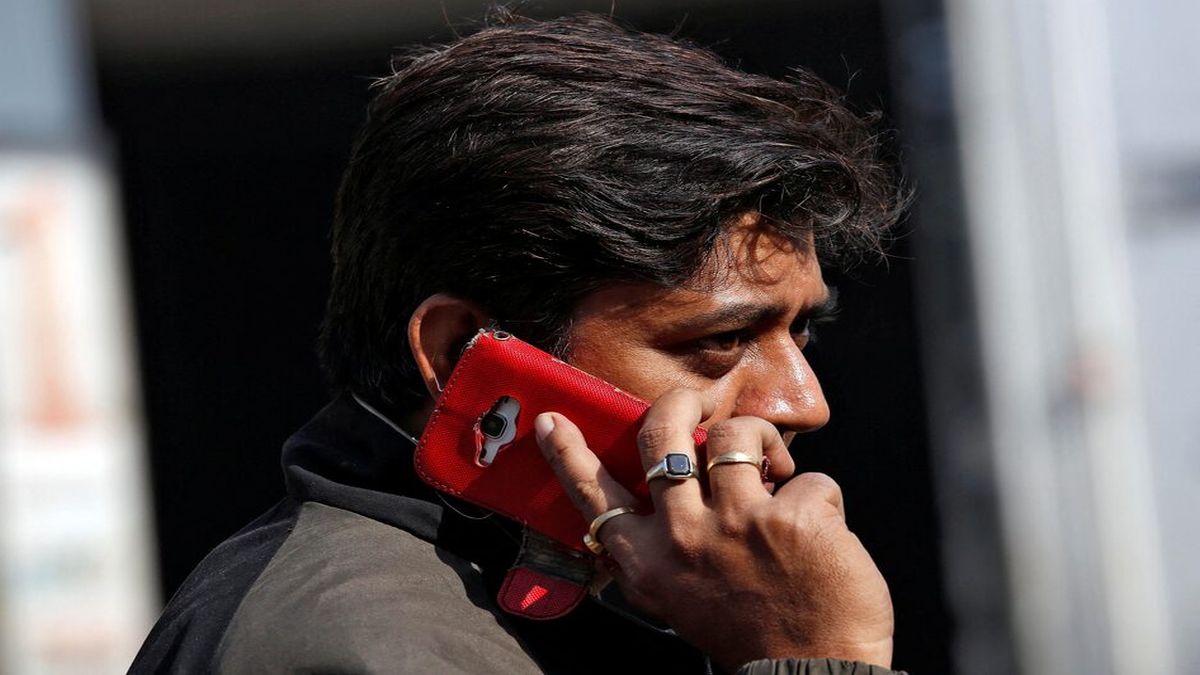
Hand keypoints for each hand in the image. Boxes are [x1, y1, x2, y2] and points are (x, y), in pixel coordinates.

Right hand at [534, 388, 893, 672]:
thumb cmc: (749, 636)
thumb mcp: (680, 600)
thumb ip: (664, 552)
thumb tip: (666, 497)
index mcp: (651, 561)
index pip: (597, 498)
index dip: (569, 455)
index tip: (551, 422)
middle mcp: (685, 536)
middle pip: (662, 434)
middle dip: (678, 401)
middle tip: (695, 400)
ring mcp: (739, 522)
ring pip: (736, 434)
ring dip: (762, 440)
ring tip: (776, 466)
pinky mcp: (795, 517)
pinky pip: (808, 477)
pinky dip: (819, 498)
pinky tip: (823, 532)